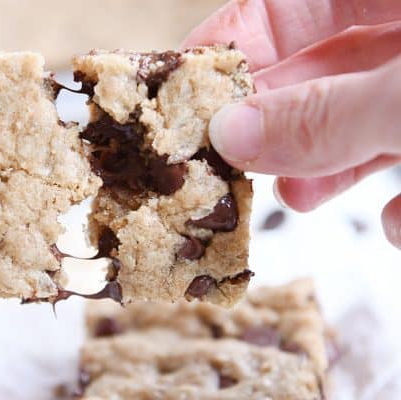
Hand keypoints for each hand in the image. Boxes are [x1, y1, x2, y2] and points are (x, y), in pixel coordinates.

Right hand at [183, 0, 400, 248]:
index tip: (185, 89)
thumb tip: (233, 135)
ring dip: (329, 163)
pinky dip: (400, 200)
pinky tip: (396, 221)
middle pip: (321, 65)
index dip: (233, 39)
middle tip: (230, 159)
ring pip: (365, 116)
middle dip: (277, 118)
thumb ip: (328, 115)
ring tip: (295, 196)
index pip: (289, 2)